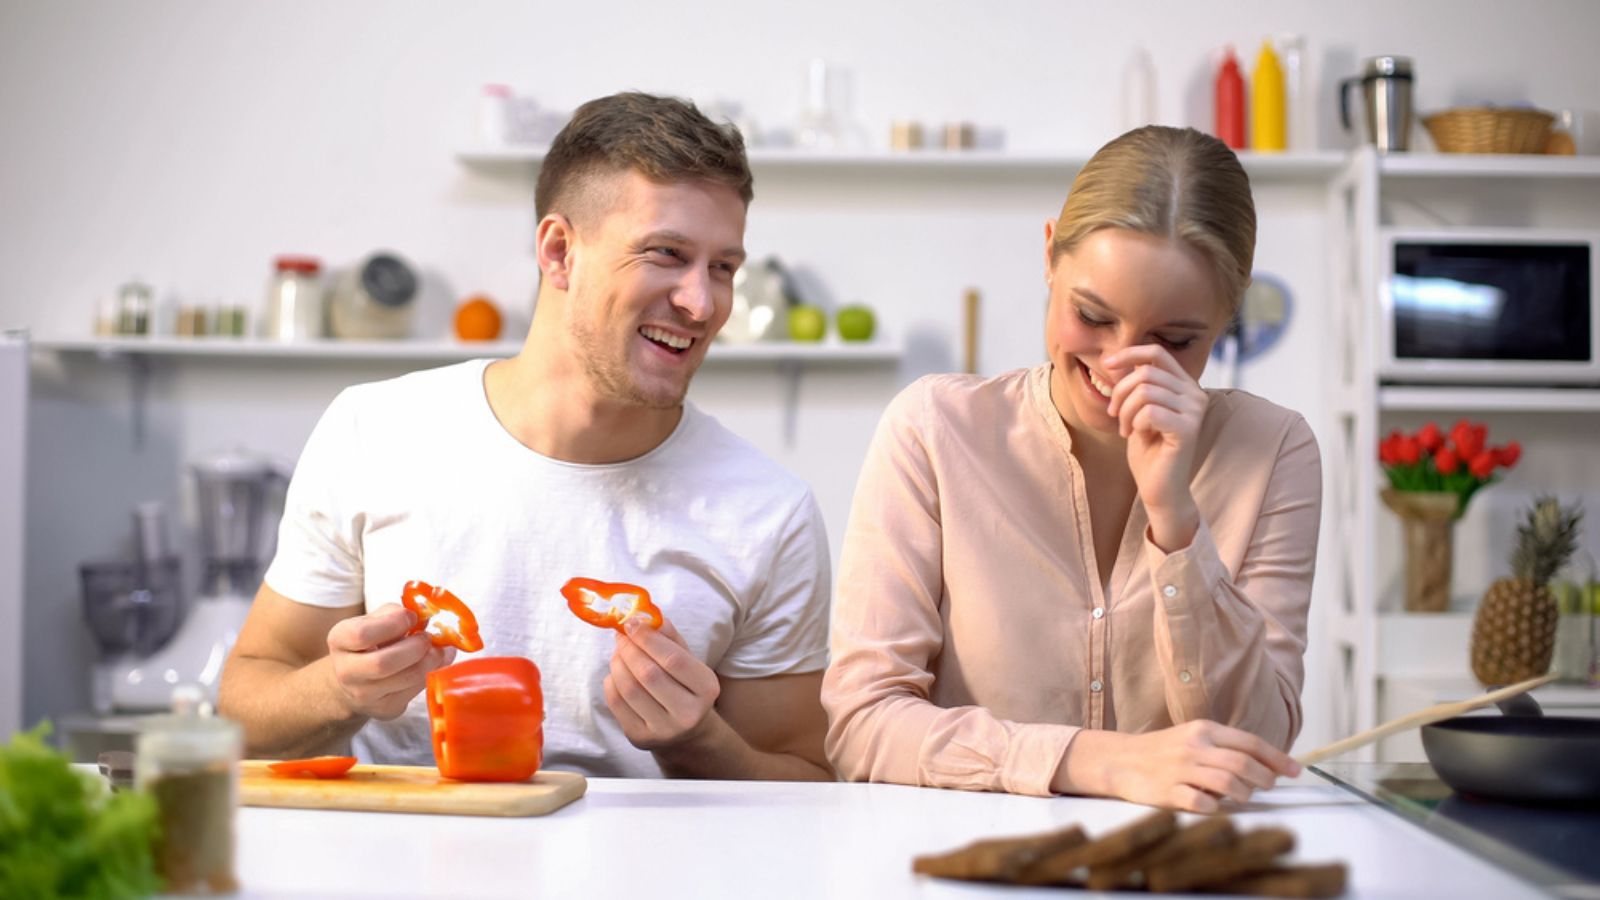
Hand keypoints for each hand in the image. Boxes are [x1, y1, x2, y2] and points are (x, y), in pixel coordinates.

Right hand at [324, 602, 455, 720]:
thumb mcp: (373, 620)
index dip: (393, 623)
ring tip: (438, 649)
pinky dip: (432, 673)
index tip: (411, 617)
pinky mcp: (385, 709)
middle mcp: (346, 671)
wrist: (355, 680)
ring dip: (431, 660)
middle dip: (415, 647)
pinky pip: (416, 690)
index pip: (362, 634)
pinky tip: (436, 662)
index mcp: (340, 640)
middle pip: (383, 663)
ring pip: (406, 678)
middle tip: (428, 637)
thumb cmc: (369, 643)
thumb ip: (395, 614)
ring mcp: (364, 695)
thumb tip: (424, 615)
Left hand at [604, 614, 721, 750]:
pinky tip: (615, 673)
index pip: (673, 659)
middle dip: (629, 649)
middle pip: (649, 674)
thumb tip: (647, 617)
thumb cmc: (685, 687)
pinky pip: (617, 704)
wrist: (686, 732)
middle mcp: (688, 714)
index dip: (648, 638)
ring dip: (617, 663)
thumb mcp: (688, 661)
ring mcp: (664, 730)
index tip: (632, 623)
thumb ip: (670, 638)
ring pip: (630, 689)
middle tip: (621, 635)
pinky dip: (611, 682)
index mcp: (707, 688)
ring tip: (618, 652)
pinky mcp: (641, 738)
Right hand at [1062, 720, 1300, 812]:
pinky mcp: (1168, 791)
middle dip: (1264, 778)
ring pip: (1228, 783)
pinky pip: (1202, 803)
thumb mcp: (1194, 738)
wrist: (1120, 760)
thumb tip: (1266, 765)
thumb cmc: (1164, 751)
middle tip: (1268, 787)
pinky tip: (1214, 805)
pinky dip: (1215, 808)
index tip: (1295, 771)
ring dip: (1244, 794)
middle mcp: (1194, 747)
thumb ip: (1225, 747)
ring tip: (1243, 797)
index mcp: (1204, 730)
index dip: (1277, 758)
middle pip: (1243, 763)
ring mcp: (1181, 769)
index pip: (1250, 742)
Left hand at [1104, 344, 1206, 548]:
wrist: (1159, 488)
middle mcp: (1195, 394)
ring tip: (1126, 429)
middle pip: (1145, 374)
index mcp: (1185, 386)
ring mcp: (1195, 411)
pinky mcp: (1188, 429)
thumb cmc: (1148, 450)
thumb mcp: (1139, 410)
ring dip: (1125, 412)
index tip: (1106, 364)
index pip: (1157, 354)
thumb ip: (1139, 385)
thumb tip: (1121, 359)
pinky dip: (1135, 423)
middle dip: (1120, 394)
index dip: (1129, 354)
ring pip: (1145, 392)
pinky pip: (1149, 412)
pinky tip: (1137, 435)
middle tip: (1116, 416)